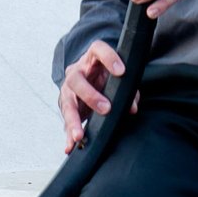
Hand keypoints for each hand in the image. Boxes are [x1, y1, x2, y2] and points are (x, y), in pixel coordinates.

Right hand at [58, 39, 137, 153]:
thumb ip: (127, 90)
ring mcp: (68, 89)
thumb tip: (132, 107)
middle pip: (77, 80)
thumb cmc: (107, 75)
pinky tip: (70, 146)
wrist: (88, 76)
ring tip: (79, 136)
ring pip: (67, 103)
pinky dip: (68, 135)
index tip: (122, 71)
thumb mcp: (117, 78)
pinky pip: (66, 121)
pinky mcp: (66, 106)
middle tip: (106, 108)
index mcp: (92, 59)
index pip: (98, 50)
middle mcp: (76, 72)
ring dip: (74, 121)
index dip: (109, 58)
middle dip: (90, 95)